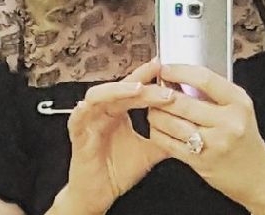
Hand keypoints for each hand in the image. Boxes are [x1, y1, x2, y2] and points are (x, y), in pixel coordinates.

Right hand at [59, 59, 173, 214]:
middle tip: (158, 74)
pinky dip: (83, 109)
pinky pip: (78, 117)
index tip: (163, 68)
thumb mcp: (148, 152)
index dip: (147, 77)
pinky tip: (89, 104)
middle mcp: (104, 110)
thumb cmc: (117, 171)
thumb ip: (163, 137)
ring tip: (137, 89)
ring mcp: (89, 119)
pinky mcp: (78, 133)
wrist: (98, 195)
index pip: (133, 89)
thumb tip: (187, 127)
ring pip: (99, 96)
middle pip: (120, 88)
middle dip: (139, 81)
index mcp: (119, 111)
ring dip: (117, 90)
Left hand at [147, 64, 264, 206]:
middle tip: (150, 87)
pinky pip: (169, 143)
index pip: (204, 79)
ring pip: (172, 123)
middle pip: (183, 102)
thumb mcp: (238, 105)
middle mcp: (228, 123)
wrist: (257, 174)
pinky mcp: (201, 162)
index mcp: (238, 102)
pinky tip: (156, 125)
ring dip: (155, 112)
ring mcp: (214, 144)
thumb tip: (178, 73)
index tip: (165, 68)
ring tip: (151, 106)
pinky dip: (157, 131)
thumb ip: (213, 90)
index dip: (180, 71)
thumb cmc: (243, 134)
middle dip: (160, 93)